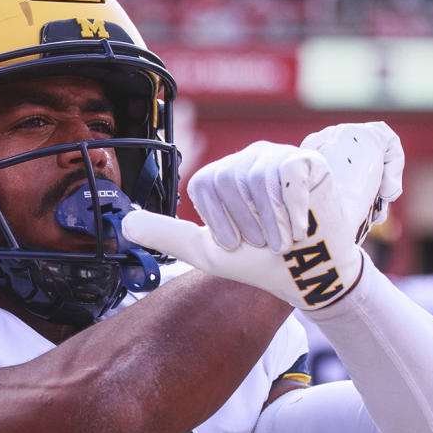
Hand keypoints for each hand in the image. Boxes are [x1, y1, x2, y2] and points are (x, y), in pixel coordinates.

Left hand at [123, 123, 404, 308]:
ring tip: (284, 235)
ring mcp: (278, 157)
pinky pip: (287, 176)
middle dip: (247, 224)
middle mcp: (248, 159)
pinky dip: (292, 210)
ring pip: (257, 180)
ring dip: (271, 222)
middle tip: (266, 241)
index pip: (203, 185)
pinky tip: (301, 223)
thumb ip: (166, 234)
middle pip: (228, 180)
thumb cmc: (260, 263)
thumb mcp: (207, 250)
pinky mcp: (308, 163)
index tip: (239, 242)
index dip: (220, 222)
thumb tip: (124, 224)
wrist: (307, 275)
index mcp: (223, 175)